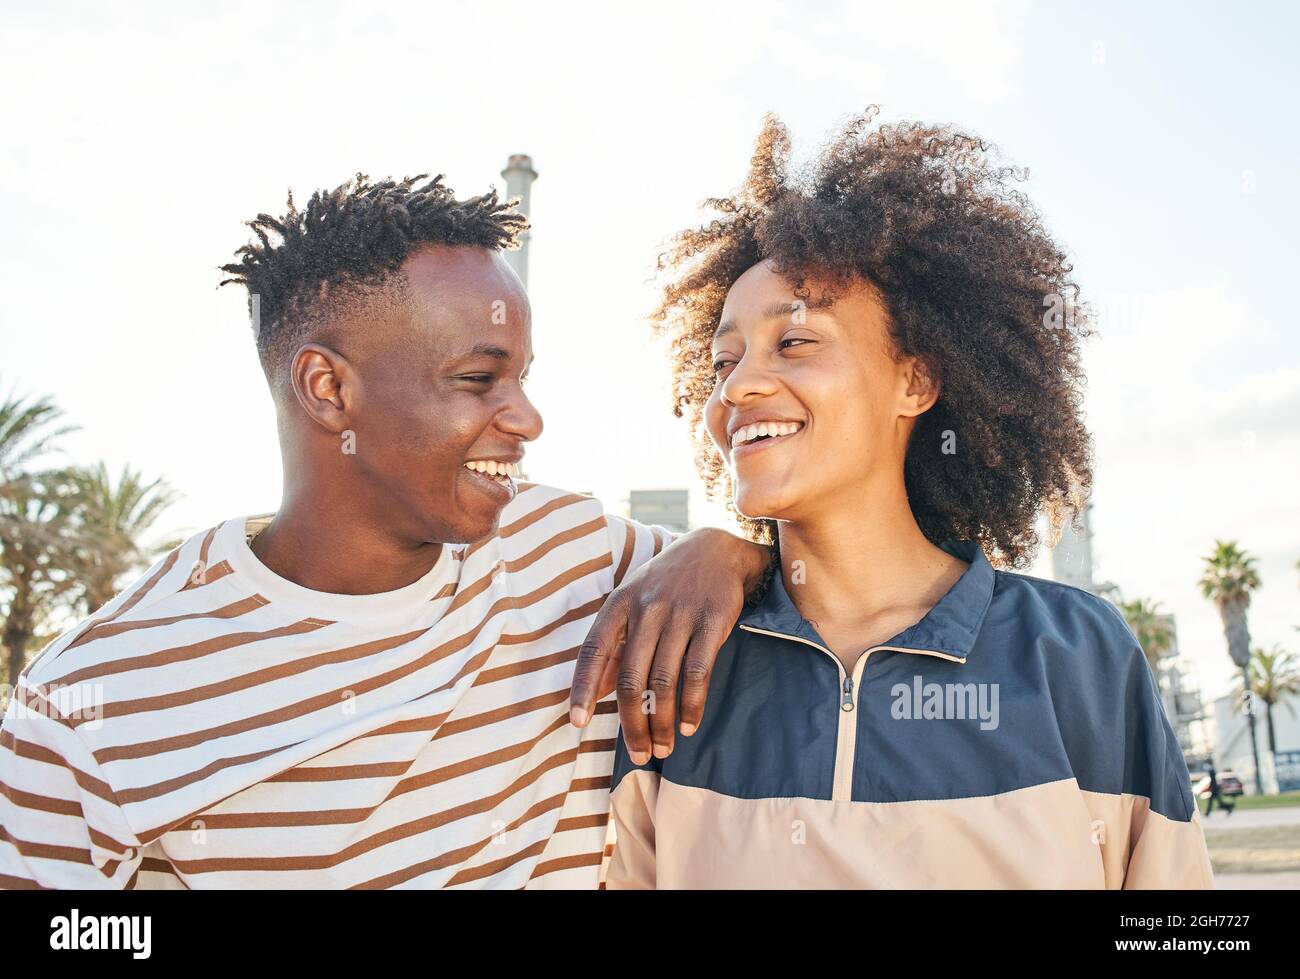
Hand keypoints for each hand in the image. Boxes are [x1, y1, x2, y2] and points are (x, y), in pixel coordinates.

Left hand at [568, 528, 770, 762]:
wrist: (716, 550)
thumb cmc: (666, 584)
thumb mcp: (631, 604)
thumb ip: (612, 647)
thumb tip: (592, 694)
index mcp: (619, 604)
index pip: (593, 650)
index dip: (582, 689)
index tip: (577, 723)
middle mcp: (646, 609)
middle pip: (631, 678)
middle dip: (632, 723)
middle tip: (638, 754)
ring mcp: (680, 615)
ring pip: (664, 682)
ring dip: (663, 722)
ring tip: (663, 747)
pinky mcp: (712, 622)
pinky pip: (697, 673)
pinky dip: (693, 705)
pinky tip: (690, 725)